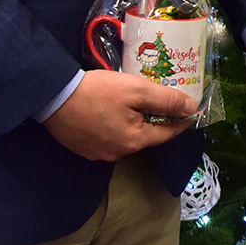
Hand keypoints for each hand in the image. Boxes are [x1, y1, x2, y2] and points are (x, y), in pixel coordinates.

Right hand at [41, 69, 194, 160]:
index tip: (192, 110)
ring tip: (131, 102)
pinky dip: (114, 125)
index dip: (181, 120)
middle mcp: (118, 153)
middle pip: (146, 135)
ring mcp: (98, 153)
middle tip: (158, 99)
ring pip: (126, 136)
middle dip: (154, 118)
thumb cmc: (98, 91)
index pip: (167, 133)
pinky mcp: (83, 148)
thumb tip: (192, 108)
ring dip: (133, 122)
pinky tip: (109, 110)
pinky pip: (108, 137)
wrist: (53, 96)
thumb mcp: (137, 90)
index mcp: (134, 141)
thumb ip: (166, 100)